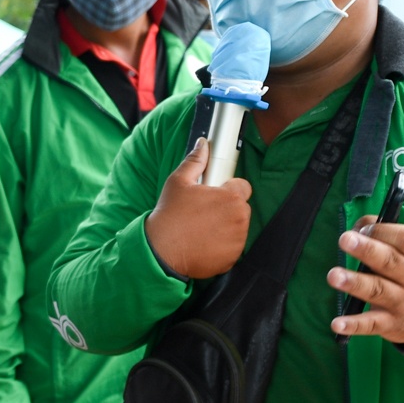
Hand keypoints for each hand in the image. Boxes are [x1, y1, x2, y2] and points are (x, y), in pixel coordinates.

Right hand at [145, 138, 253, 279]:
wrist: (161, 252)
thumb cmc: (169, 216)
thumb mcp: (178, 182)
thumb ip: (195, 161)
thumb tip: (203, 144)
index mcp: (231, 197)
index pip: (243, 187)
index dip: (228, 190)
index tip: (215, 196)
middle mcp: (240, 219)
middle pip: (241, 208)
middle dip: (227, 209)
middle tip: (204, 214)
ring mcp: (238, 240)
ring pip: (238, 228)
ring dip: (226, 227)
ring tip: (202, 229)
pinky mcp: (233, 258)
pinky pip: (232, 247)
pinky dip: (222, 246)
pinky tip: (204, 243)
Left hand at [328, 221, 403, 348]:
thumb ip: (385, 238)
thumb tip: (355, 229)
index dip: (382, 230)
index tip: (361, 228)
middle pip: (389, 261)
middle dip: (366, 249)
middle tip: (345, 239)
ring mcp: (401, 302)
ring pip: (377, 290)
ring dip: (355, 283)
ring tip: (333, 276)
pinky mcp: (391, 324)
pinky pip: (371, 324)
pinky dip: (353, 324)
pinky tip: (337, 324)